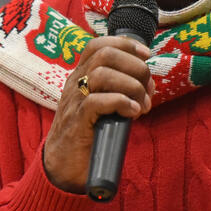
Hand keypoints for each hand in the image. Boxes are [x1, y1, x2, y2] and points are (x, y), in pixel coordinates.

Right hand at [42, 36, 154, 192]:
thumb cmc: (88, 134)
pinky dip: (121, 102)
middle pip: (105, 55)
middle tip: (147, 90)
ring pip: (102, 74)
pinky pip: (96, 101)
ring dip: (131, 86)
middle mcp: (76, 83)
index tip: (146, 55)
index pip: (99, 45)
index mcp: (81, 76)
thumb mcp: (103, 105)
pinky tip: (133, 113)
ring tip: (141, 106)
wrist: (62, 166)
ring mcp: (74, 101)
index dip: (126, 44)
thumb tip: (148, 84)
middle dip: (134, 67)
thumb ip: (119, 91)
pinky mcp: (76, 121)